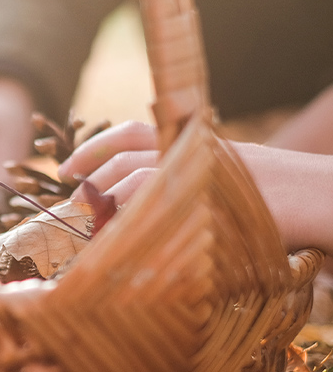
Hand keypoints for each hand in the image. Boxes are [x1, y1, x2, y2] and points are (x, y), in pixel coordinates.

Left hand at [61, 120, 332, 254]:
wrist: (322, 194)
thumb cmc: (274, 195)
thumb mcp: (220, 174)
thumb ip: (180, 176)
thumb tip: (131, 199)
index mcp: (189, 141)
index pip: (128, 134)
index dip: (91, 148)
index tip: (66, 169)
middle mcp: (190, 151)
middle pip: (122, 160)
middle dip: (90, 182)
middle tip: (72, 204)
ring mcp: (198, 175)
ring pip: (135, 184)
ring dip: (108, 206)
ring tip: (95, 228)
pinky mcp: (207, 201)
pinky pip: (157, 210)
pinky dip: (134, 224)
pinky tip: (124, 239)